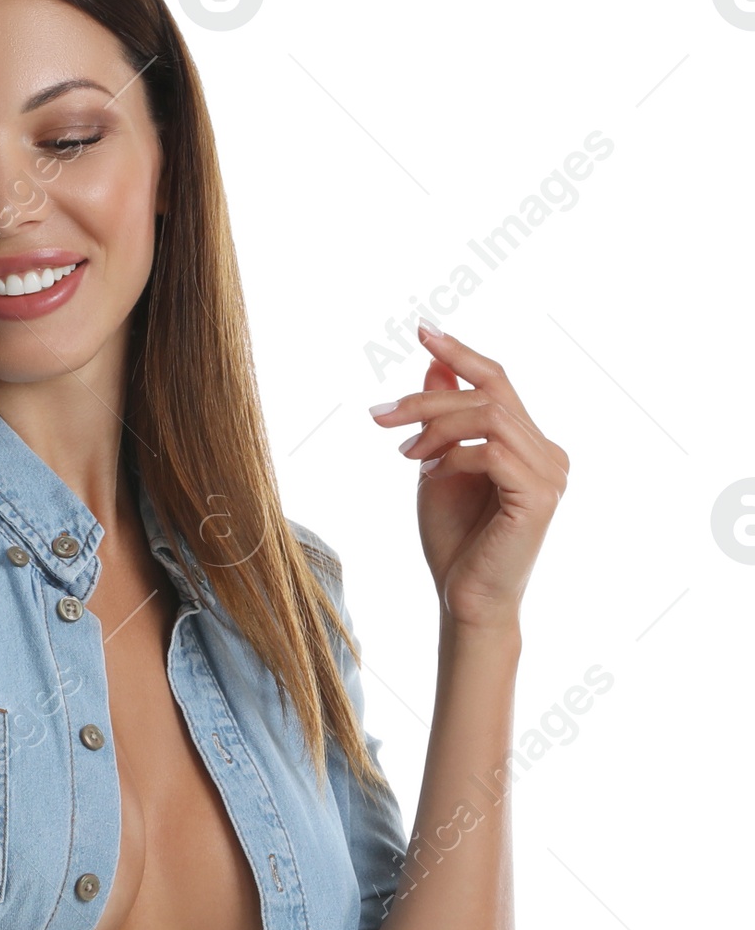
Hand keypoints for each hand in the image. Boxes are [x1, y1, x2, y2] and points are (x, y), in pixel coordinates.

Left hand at [369, 321, 567, 629]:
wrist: (463, 600)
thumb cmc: (453, 542)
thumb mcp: (438, 469)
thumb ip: (443, 421)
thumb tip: (434, 367)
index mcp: (528, 443)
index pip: (498, 382)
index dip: (461, 352)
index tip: (422, 330)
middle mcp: (548, 452)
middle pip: (491, 392)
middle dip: (429, 397)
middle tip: (380, 415)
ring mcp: (550, 473)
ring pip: (491, 416)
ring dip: (437, 425)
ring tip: (404, 452)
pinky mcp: (540, 495)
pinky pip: (493, 452)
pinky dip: (455, 456)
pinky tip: (431, 475)